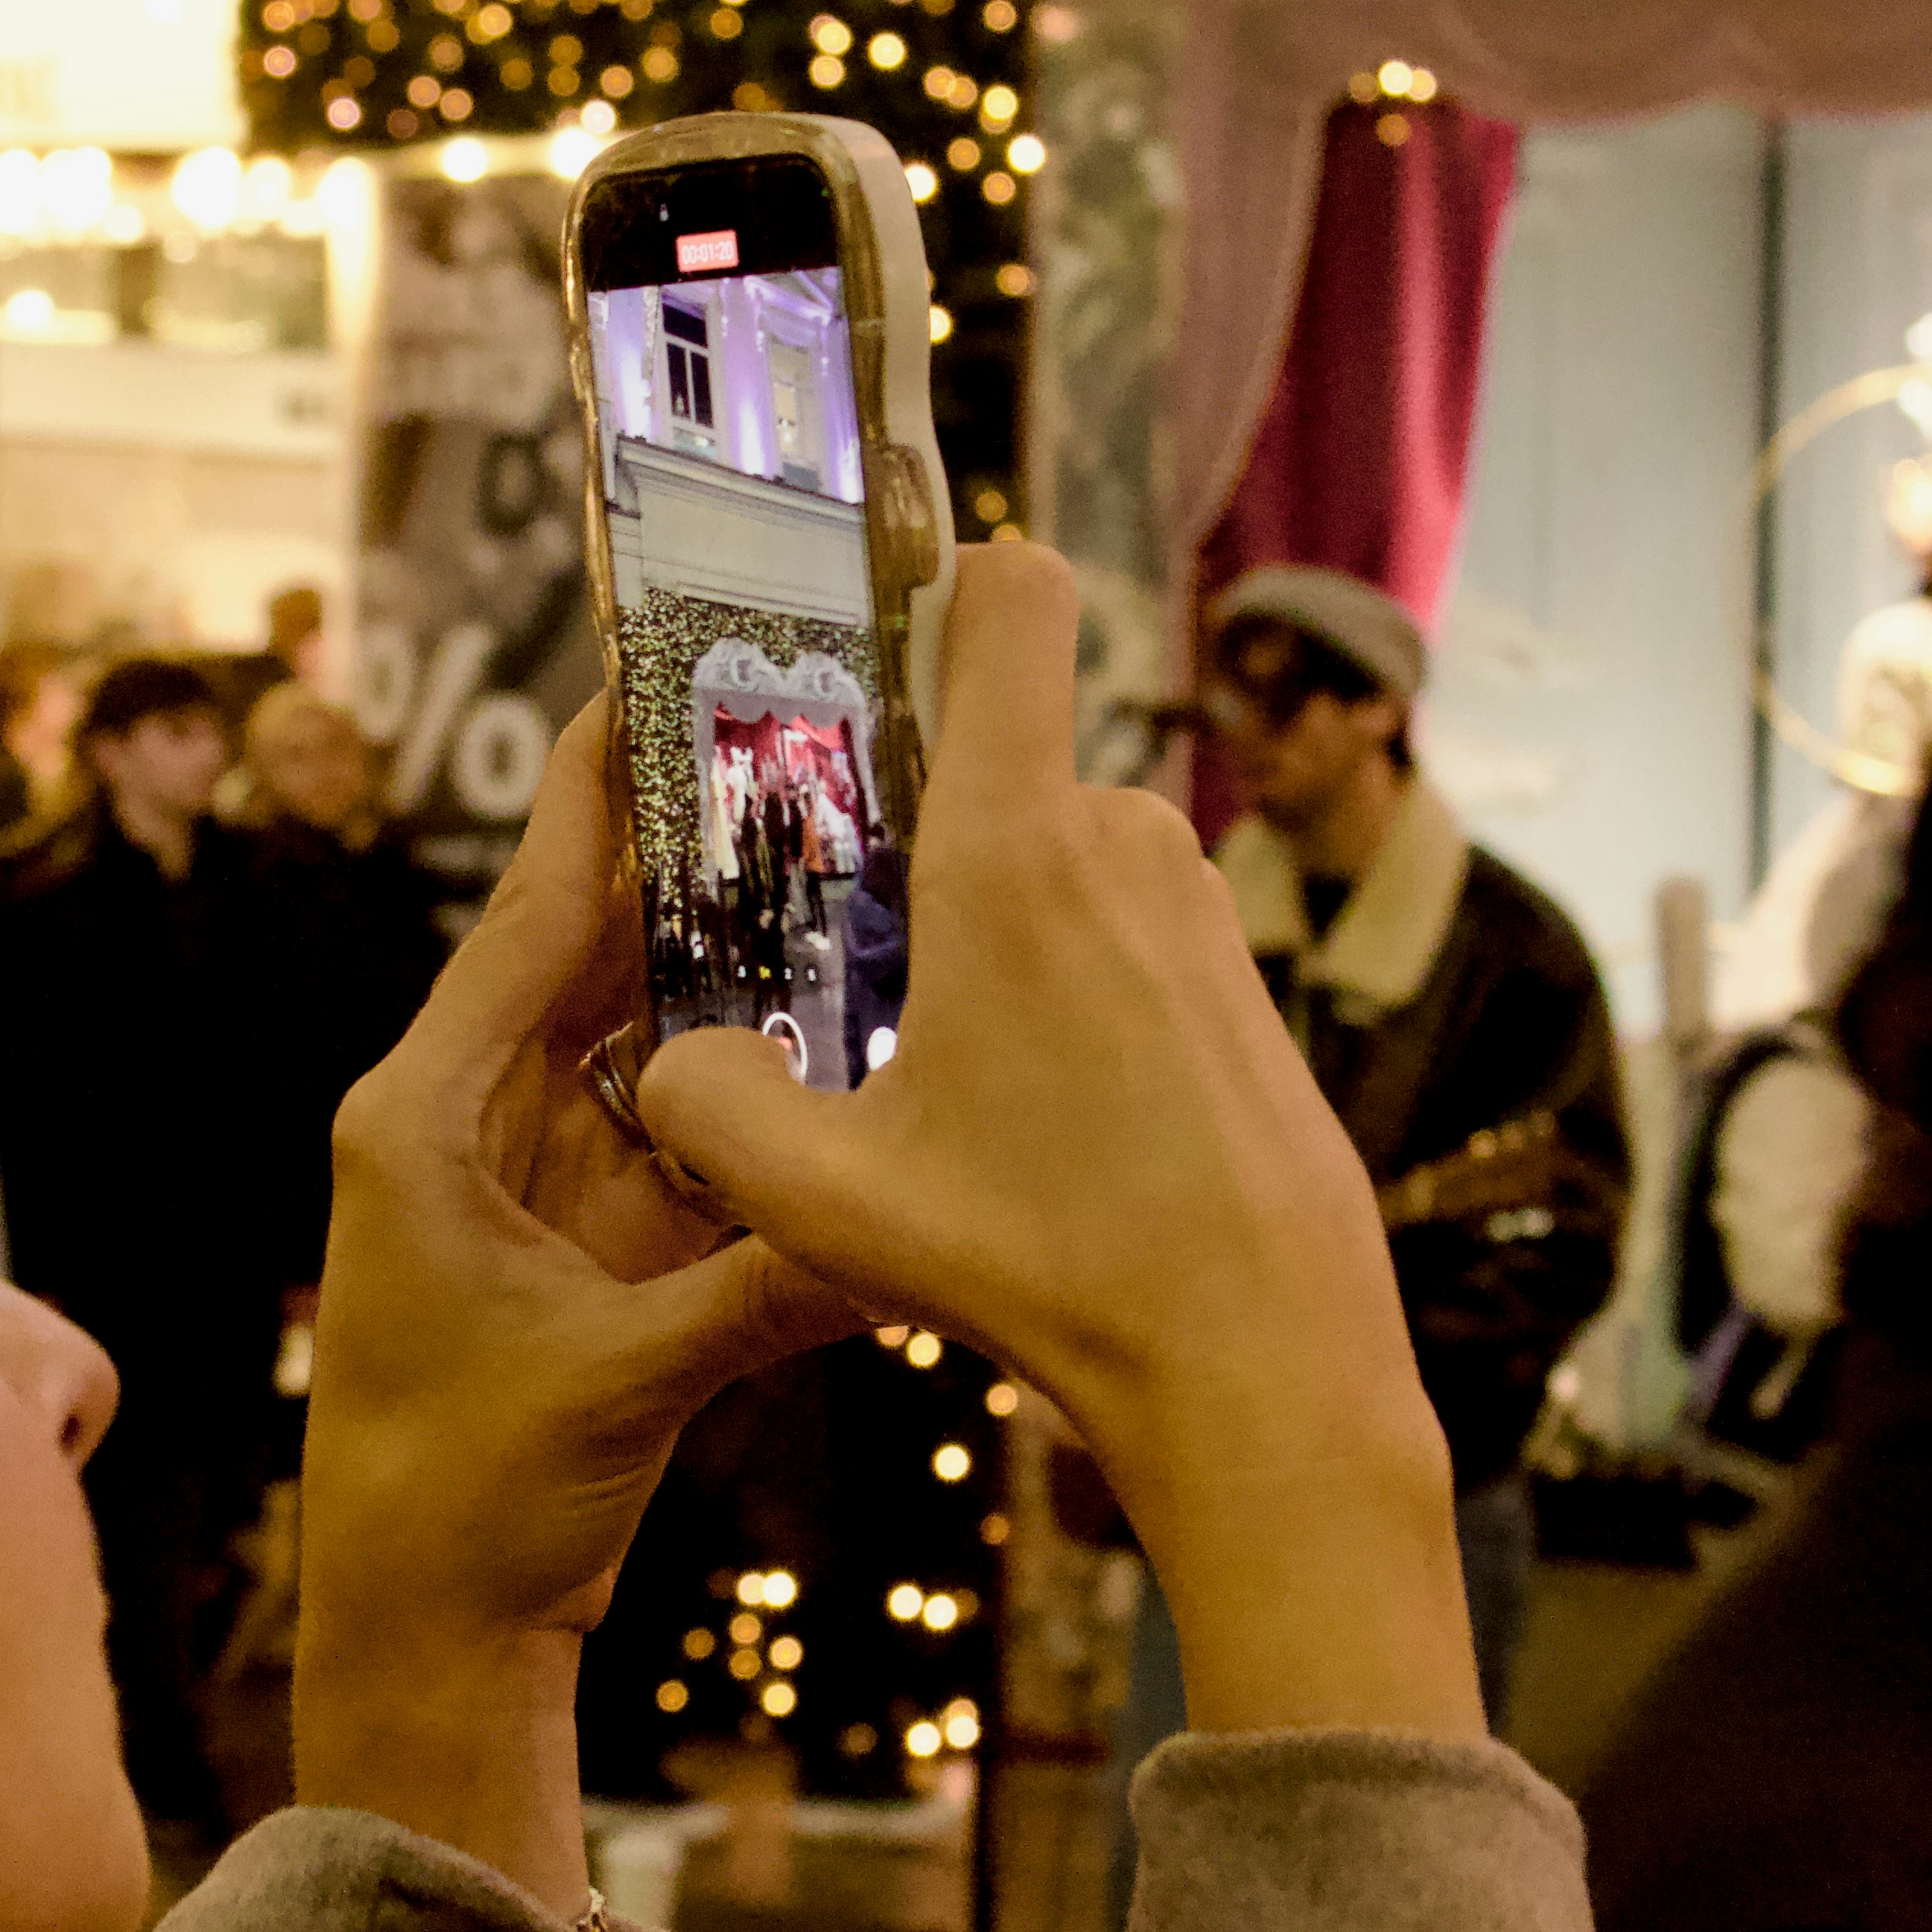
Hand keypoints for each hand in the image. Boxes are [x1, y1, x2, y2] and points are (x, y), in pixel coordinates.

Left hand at [294, 701, 851, 1902]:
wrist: (428, 1643)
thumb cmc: (459, 1507)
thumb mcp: (621, 1380)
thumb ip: (769, 1288)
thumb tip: (914, 1226)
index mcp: (426, 1115)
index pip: (529, 916)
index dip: (599, 797)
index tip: (654, 673)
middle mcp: (471, 1123)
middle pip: (595, 956)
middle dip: (697, 862)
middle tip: (800, 743)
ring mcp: (533, 1184)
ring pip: (652, 1041)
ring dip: (743, 972)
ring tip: (853, 860)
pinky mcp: (590, 1248)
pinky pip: (685, 1137)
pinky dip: (757, 1095)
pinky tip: (849, 1032)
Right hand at [637, 546, 1482, 1742]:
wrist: (1261, 1358)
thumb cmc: (1047, 1264)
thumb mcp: (824, 1199)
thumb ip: (710, 1106)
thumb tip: (670, 1062)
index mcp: (1019, 849)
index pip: (1014, 607)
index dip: (957, 573)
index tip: (897, 603)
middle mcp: (1123, 847)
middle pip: (1002, 774)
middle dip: (927, 843)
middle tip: (855, 957)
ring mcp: (1199, 915)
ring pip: (1061, 873)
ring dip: (1000, 939)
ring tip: (946, 1072)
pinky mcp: (1243, 988)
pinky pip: (1125, 946)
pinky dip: (1072, 1002)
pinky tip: (1043, 1123)